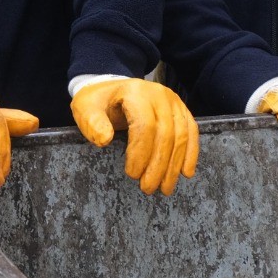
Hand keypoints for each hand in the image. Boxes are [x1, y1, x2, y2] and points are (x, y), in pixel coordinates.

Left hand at [71, 78, 197, 194]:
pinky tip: (185, 173)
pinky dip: (190, 154)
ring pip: (181, 136)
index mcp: (135, 92)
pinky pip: (191, 132)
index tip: (132, 175)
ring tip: (164, 188)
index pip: (145, 126)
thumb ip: (92, 123)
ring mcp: (173, 101)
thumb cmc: (98, 102)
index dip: (141, 153)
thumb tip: (104, 139)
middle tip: (148, 188)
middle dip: (158, 166)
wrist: (113, 89)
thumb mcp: (86, 108)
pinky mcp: (181, 110)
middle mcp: (159, 94)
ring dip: (174, 165)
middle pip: (165, 134)